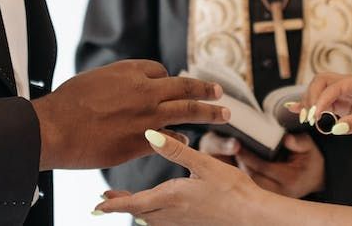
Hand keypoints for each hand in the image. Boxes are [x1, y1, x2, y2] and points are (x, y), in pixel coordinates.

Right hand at [32, 60, 228, 169]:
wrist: (55, 129)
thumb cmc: (68, 104)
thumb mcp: (95, 79)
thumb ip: (118, 82)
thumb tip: (129, 88)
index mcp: (130, 71)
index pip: (161, 71)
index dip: (166, 80)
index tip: (169, 86)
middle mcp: (144, 91)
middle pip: (185, 87)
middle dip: (205, 89)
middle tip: (220, 92)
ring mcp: (146, 117)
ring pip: (187, 111)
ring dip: (209, 112)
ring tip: (224, 114)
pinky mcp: (142, 141)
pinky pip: (171, 138)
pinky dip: (181, 139)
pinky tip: (186, 141)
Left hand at [96, 130, 270, 225]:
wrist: (253, 216)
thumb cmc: (232, 190)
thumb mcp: (203, 164)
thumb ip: (175, 150)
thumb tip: (149, 135)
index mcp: (171, 197)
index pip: (133, 203)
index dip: (114, 204)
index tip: (97, 205)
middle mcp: (172, 214)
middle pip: (139, 212)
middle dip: (122, 206)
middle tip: (106, 200)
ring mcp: (182, 223)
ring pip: (151, 219)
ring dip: (138, 210)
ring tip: (129, 202)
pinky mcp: (192, 225)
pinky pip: (164, 223)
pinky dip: (154, 216)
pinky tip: (160, 210)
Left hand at [233, 133, 324, 198]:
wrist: (316, 178)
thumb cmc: (310, 160)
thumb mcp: (309, 147)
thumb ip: (299, 142)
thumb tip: (286, 139)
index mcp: (291, 179)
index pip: (263, 167)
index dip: (248, 157)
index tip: (237, 146)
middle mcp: (281, 191)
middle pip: (252, 179)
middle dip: (239, 164)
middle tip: (229, 150)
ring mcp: (275, 197)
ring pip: (250, 186)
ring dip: (238, 172)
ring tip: (229, 157)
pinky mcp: (269, 198)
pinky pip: (251, 188)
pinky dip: (242, 177)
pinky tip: (235, 165)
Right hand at [292, 69, 351, 147]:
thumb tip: (335, 128)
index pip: (334, 86)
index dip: (322, 100)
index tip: (315, 117)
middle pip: (322, 81)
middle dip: (312, 97)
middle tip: (309, 117)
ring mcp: (348, 93)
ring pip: (320, 90)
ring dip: (310, 103)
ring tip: (305, 119)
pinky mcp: (345, 104)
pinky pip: (324, 102)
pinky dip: (312, 106)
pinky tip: (296, 109)